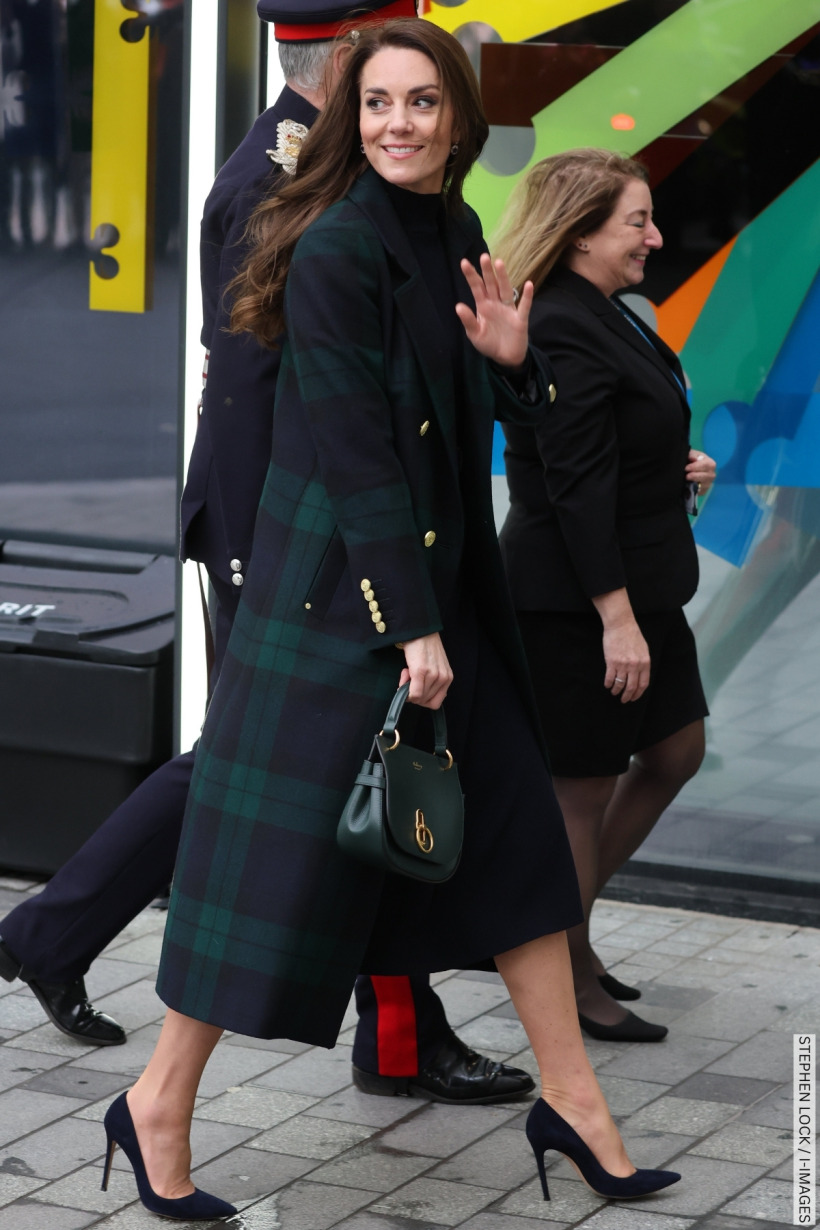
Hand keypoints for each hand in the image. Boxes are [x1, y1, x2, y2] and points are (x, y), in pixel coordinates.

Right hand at [398, 633, 452, 708]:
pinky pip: (413, 693)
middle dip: (414, 693)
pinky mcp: (421, 671)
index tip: (416, 688)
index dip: (422, 699)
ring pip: (418, 698)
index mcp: (448, 678)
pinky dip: (405, 689)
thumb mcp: (435, 666)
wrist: (419, 630)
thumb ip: (432, 682)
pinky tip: (405, 673)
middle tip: (409, 678)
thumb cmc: (425, 647)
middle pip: (425, 701)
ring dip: (408, 688)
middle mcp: (443, 678)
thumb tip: (418, 696)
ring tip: (407, 672)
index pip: (435, 703)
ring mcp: (433, 675)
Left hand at [455, 253, 533, 368]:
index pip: (477, 288)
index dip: (471, 276)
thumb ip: (468, 320)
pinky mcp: (520, 319)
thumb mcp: (475, 334)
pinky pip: (524, 306)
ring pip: (506, 290)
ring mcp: (509, 310)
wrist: (505, 358)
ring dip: (503, 278)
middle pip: (491, 284)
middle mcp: (496, 304)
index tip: (464, 262)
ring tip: (499, 263)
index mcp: (483, 306)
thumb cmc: (489, 343)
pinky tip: (529, 284)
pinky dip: (527, 296)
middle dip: (487, 271)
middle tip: (484, 256)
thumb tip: (458, 306)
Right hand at [602, 621, 650, 703]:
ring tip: (614, 692)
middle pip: (632, 687)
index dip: (638, 693)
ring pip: (620, 684)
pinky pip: (610, 677)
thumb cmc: (632, 634)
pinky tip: (607, 685)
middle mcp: (635, 666)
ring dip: (617, 691)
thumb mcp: (643, 649)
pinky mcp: (611, 662)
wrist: (620, 624)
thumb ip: (643, 662)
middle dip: (627, 696)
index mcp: (645, 663)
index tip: (634, 697)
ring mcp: (623, 664)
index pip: (643, 684)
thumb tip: (640, 675)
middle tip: (624, 700)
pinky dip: (608, 683)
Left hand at [685, 448, 715, 495]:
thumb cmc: (692, 460)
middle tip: (686, 476)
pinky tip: (689, 486)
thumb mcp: (692, 454)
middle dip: (695, 476)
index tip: (686, 468)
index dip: (695, 467)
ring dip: (695, 483)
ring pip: (704, 485)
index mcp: (710, 463)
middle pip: (706, 476)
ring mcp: (708, 483)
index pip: (706, 465)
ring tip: (687, 480)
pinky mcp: (703, 491)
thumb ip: (692, 455)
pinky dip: (694, 490)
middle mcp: (711, 474)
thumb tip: (693, 458)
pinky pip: (700, 492)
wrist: (689, 469)